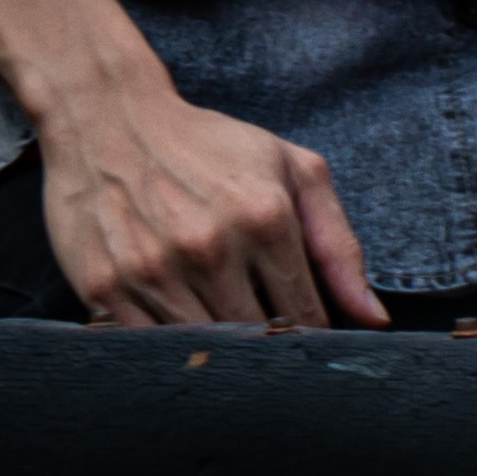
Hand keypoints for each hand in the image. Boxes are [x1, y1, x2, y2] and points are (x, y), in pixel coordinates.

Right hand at [36, 75, 385, 326]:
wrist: (109, 119)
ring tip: (224, 337)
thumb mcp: (292, 171)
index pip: (306, 315)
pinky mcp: (104, 286)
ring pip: (203, 350)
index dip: (311, 336)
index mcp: (266, 216)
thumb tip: (373, 319)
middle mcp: (210, 246)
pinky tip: (176, 330)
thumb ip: (339, 245)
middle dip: (268, 351)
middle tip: (267, 348)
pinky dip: (167, 351)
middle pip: (256, 339)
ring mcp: (153, 269)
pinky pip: (148, 348)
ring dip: (218, 356)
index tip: (307, 341)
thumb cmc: (212, 148)